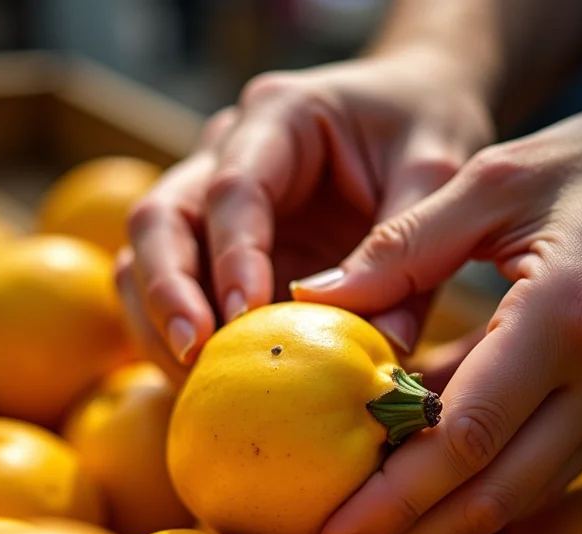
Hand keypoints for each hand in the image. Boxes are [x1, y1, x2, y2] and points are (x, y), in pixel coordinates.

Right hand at [116, 49, 493, 381]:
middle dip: (167, 291)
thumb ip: (407, 248)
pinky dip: (176, 328)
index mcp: (281, 116)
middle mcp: (229, 152)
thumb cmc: (424, 127)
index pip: (234, 188)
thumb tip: (376, 342)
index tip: (244, 316)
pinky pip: (173, 284)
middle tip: (194, 353)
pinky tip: (202, 373)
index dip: (232, 257)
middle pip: (160, 218)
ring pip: (146, 253)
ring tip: (194, 377)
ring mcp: (214, 197)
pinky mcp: (218, 241)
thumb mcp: (435, 170)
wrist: (410, 108)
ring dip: (158, 319)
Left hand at [294, 96, 581, 533]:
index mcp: (567, 316)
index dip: (393, 498)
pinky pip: (535, 470)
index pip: (466, 434)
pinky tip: (418, 505)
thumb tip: (315, 297)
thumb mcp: (498, 180)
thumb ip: (404, 244)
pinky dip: (472, 499)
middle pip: (489, 493)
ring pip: (516, 498)